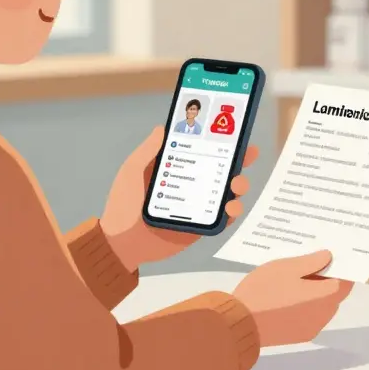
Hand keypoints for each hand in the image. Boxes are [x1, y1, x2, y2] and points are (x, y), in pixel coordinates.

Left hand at [101, 126, 256, 269]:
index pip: (203, 150)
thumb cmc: (124, 203)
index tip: (235, 131)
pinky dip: (232, 212)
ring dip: (239, 186)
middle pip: (221, 169)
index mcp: (176, 168)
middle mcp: (191, 184)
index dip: (220, 140)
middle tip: (248, 155)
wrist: (121, 242)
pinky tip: (230, 208)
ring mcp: (198, 205)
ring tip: (236, 185)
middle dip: (239, 160)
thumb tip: (163, 127)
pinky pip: (222, 219)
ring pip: (227, 192)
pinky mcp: (201, 226)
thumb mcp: (133, 171)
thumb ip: (148, 150)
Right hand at [233, 250, 354, 346]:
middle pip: (334, 294)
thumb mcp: (287, 268)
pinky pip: (310, 317)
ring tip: (296, 279)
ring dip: (315, 293)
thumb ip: (311, 262)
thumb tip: (329, 257)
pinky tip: (288, 297)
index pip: (346, 281)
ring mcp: (312, 328)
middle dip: (326, 279)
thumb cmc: (266, 290)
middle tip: (311, 263)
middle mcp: (325, 315)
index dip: (341, 267)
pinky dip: (306, 306)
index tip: (333, 255)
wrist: (241, 323)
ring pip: (322, 306)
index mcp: (326, 296)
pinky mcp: (299, 336)